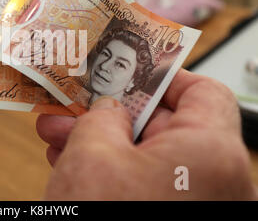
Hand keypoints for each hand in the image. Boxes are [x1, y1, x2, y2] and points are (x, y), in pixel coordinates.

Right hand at [37, 69, 256, 199]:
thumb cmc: (105, 220)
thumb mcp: (92, 153)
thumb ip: (103, 115)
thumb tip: (108, 108)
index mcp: (211, 153)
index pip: (202, 91)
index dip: (160, 76)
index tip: (124, 71)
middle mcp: (217, 183)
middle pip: (167, 125)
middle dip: (112, 113)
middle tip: (76, 105)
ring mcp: (196, 206)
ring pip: (149, 158)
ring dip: (103, 142)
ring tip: (59, 135)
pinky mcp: (172, 219)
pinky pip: (146, 186)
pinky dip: (111, 172)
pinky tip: (72, 164)